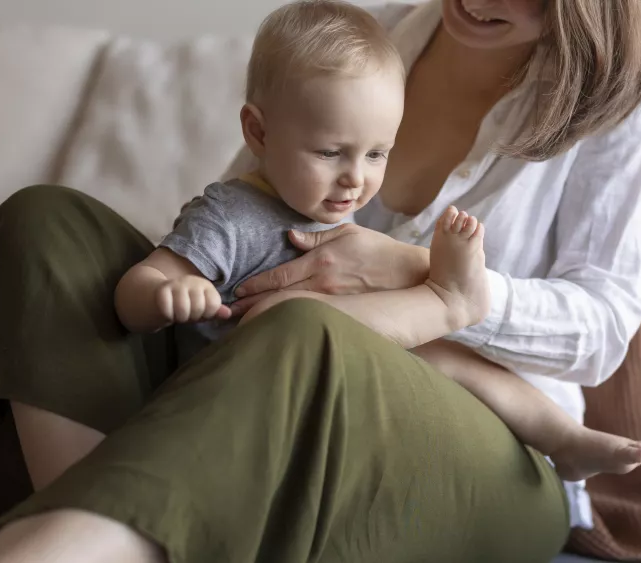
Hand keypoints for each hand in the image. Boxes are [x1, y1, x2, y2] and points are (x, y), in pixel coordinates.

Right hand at [157, 276, 231, 323]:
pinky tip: (169, 313)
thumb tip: (228, 314)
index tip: (201, 313)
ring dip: (180, 318)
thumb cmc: (186, 304)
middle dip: (193, 317)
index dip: (207, 314)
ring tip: (179, 315)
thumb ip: (215, 312)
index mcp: (206, 285)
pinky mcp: (163, 289)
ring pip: (183, 310)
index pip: (213, 305)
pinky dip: (168, 316)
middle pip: (198, 309)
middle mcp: (193, 281)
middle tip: (188, 315)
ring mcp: (177, 283)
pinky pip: (167, 310)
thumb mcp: (203, 309)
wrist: (161, 295)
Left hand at [231, 223, 428, 313]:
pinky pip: (311, 320)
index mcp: (322, 261)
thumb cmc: (380, 250)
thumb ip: (317, 238)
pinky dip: (291, 324)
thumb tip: (289, 238)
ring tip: (246, 324)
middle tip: (230, 313)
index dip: (256, 285)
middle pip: (280, 297)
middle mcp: (324, 284)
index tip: (238, 291)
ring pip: (292, 311)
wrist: (410, 274)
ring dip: (267, 317)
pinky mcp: (344, 314)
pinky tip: (278, 330)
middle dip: (252, 305)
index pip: (280, 276)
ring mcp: (334, 302)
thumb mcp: (348, 234)